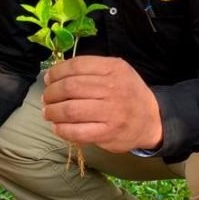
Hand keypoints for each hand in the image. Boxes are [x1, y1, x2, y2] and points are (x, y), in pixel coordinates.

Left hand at [42, 56, 162, 152]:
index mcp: (114, 68)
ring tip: (48, 113)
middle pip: (70, 87)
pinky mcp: (108, 133)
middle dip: (51, 93)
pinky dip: (62, 129)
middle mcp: (113, 88)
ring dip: (53, 112)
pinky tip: (58, 127)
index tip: (49, 79)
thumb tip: (55, 74)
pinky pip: (77, 132)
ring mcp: (111, 112)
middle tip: (47, 97)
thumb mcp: (117, 71)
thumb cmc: (128, 93)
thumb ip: (91, 69)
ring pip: (70, 110)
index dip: (57, 72)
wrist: (151, 119)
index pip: (77, 66)